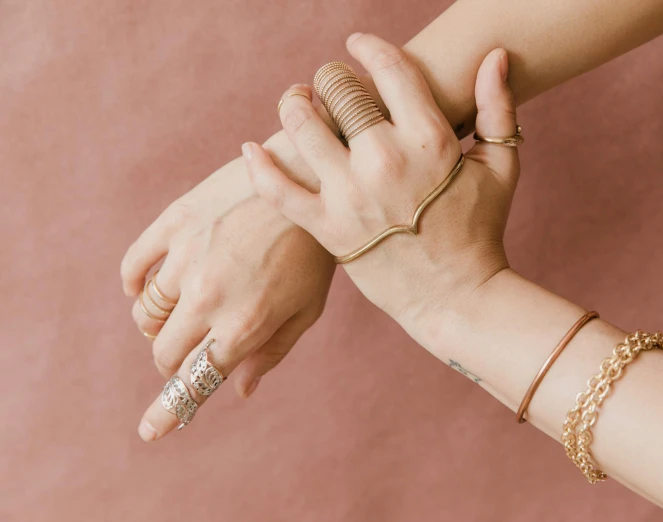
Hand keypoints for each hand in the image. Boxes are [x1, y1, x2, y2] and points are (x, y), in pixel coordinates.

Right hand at [122, 140, 333, 441]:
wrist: (309, 177)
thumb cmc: (315, 250)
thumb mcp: (307, 308)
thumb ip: (270, 352)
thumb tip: (238, 389)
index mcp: (244, 324)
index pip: (195, 380)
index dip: (169, 410)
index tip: (150, 431)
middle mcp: (209, 297)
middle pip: (163, 351)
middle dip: (170, 360)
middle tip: (185, 349)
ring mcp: (187, 258)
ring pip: (145, 313)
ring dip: (156, 323)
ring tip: (181, 312)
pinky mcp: (174, 224)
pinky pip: (134, 268)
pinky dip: (135, 285)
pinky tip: (150, 286)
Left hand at [244, 33, 518, 338]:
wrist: (456, 297)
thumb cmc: (481, 230)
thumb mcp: (500, 167)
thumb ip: (497, 108)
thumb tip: (496, 55)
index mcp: (429, 139)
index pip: (389, 69)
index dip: (368, 47)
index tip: (357, 43)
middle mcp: (384, 160)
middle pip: (339, 90)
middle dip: (332, 78)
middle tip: (330, 84)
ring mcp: (350, 195)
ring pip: (302, 126)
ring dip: (293, 104)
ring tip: (297, 102)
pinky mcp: (327, 229)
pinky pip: (278, 189)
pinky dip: (258, 165)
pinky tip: (250, 148)